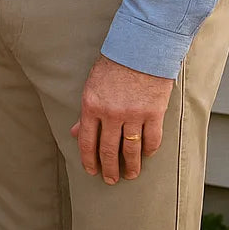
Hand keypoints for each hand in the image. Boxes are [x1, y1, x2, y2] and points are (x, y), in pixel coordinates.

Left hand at [70, 55, 173, 184]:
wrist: (140, 49)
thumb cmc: (113, 66)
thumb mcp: (92, 86)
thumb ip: (85, 113)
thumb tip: (74, 133)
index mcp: (91, 105)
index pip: (87, 141)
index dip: (89, 160)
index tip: (92, 171)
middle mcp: (111, 113)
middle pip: (108, 150)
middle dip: (109, 169)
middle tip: (111, 180)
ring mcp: (133, 114)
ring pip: (131, 150)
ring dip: (131, 166)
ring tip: (130, 175)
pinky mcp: (153, 113)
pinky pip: (151, 140)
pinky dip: (148, 151)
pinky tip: (146, 156)